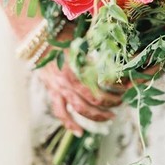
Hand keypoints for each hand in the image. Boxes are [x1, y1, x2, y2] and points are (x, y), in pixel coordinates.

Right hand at [38, 25, 163, 135]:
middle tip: (123, 100)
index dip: (119, 85)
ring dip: (98, 115)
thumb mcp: (84, 37)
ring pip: (81, 109)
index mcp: (80, 65)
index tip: (129, 84)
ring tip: (111, 116)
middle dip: (113, 101)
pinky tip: (79, 132)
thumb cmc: (62, 31)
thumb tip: (122, 49)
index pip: (106, 82)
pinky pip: (60, 112)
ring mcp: (60, 88)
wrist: (35, 35)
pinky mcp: (52, 91)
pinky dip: (70, 124)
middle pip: (96, 99)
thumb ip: (100, 46)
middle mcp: (70, 80)